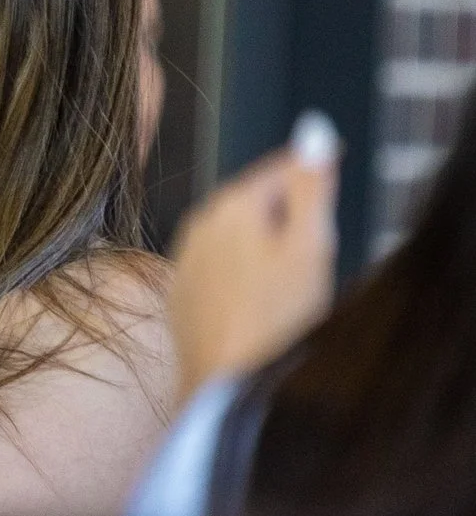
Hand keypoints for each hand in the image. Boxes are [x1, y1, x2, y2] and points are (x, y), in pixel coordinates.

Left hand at [169, 136, 339, 393]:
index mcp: (232, 205)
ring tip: (292, 284)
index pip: (281, 168)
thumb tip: (314, 129)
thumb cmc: (274, 320)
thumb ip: (311, 186)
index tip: (334, 171)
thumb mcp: (310, 246)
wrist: (224, 386)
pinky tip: (262, 305)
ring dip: (265, 246)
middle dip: (289, 215)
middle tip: (318, 247)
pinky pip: (221, 271)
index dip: (314, 169)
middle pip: (258, 203)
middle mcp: (198, 224)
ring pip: (237, 237)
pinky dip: (244, 276)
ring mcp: (184, 261)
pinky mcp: (181, 297)